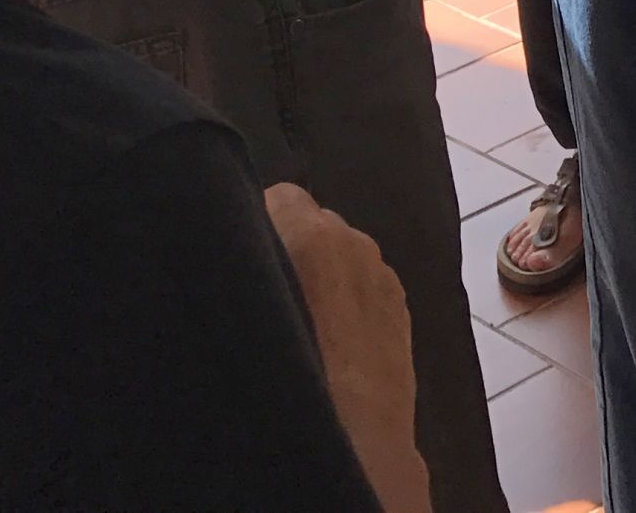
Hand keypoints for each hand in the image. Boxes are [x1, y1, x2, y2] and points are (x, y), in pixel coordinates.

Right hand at [263, 184, 429, 512]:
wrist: (357, 438)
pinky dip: (351, 295)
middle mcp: (354, 241)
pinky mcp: (402, 303)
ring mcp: (384, 271)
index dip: (258, 225)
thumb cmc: (296, 374)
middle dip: (292, 246)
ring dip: (324, 272)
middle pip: (313, 223)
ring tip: (301, 322)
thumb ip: (246, 267)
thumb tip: (233, 251)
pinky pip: (366, 281)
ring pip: (343, 253)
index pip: (279, 196)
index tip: (243, 257)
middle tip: (268, 292)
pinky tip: (334, 337)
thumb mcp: (249, 311)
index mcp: (313, 234)